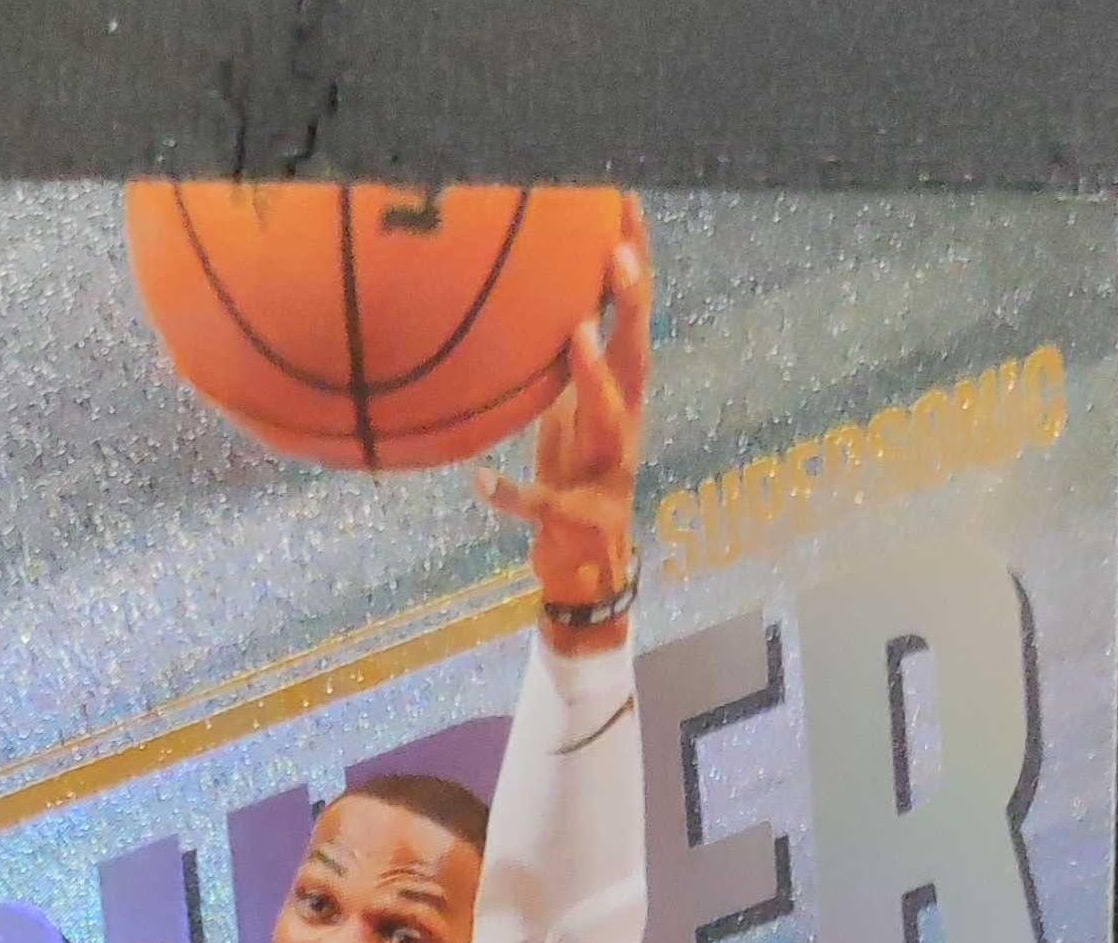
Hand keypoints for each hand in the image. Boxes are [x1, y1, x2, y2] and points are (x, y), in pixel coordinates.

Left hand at [475, 192, 649, 652]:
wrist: (589, 564)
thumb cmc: (572, 475)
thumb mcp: (565, 411)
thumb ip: (556, 362)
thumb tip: (520, 299)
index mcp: (621, 394)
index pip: (633, 319)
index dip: (634, 262)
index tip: (625, 203)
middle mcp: (625, 424)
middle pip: (637, 355)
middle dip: (631, 305)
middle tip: (618, 256)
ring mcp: (609, 471)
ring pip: (609, 418)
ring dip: (595, 376)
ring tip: (577, 335)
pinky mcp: (580, 516)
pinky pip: (542, 502)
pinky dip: (511, 494)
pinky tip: (480, 482)